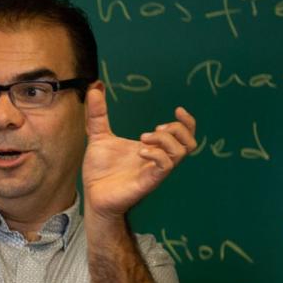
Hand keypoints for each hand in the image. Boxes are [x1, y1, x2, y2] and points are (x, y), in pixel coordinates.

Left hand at [82, 86, 196, 219]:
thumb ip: (98, 113)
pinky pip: (165, 167)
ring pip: (181, 153)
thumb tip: (96, 87)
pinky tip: (140, 151)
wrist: (92, 195)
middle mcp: (158, 159)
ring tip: (143, 138)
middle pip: (190, 143)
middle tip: (154, 129)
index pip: (184, 135)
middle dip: (177, 130)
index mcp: (153, 147)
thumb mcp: (98, 135)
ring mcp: (155, 171)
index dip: (188, 121)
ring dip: (165, 140)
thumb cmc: (100, 169)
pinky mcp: (148, 182)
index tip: (177, 109)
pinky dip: (157, 155)